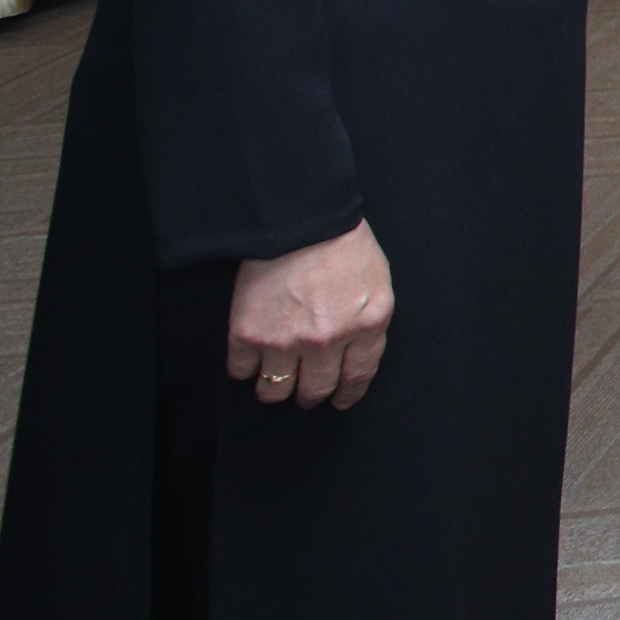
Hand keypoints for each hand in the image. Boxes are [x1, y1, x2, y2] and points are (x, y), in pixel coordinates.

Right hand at [228, 220, 392, 409]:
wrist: (302, 219)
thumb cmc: (344, 245)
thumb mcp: (378, 285)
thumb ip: (370, 324)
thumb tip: (357, 357)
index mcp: (366, 327)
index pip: (357, 378)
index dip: (347, 395)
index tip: (340, 401)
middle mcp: (327, 341)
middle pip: (315, 390)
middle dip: (311, 395)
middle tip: (306, 392)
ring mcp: (285, 341)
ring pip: (274, 391)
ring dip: (275, 389)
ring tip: (275, 380)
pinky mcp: (248, 334)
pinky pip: (241, 372)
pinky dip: (244, 370)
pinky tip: (251, 360)